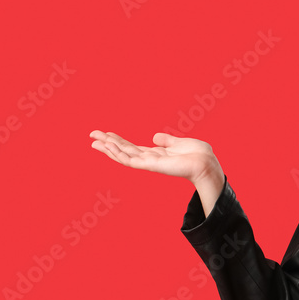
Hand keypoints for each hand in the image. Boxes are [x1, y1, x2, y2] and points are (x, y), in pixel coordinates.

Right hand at [88, 130, 220, 184]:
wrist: (206, 163)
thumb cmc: (197, 155)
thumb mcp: (179, 143)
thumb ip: (166, 141)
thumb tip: (154, 137)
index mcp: (155, 154)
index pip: (131, 147)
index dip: (118, 141)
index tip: (105, 134)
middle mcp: (150, 159)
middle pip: (123, 151)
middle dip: (108, 143)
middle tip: (92, 135)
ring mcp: (149, 163)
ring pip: (123, 156)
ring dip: (109, 148)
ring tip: (95, 141)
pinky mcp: (151, 165)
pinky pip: (131, 160)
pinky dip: (119, 154)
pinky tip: (109, 146)